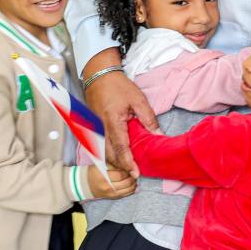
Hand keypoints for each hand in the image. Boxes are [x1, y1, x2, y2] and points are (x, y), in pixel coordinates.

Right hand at [84, 61, 158, 177]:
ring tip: (127, 166)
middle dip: (121, 167)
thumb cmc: (118, 86)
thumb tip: (158, 134)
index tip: (136, 173)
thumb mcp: (138, 99)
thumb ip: (148, 118)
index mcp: (112, 122)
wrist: (99, 76)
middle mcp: (100, 129)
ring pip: (103, 152)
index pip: (121, 149)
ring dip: (114, 161)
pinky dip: (108, 153)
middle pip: (109, 155)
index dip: (128, 163)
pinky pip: (99, 146)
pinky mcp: (92, 128)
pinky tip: (117, 155)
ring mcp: (94, 129)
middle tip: (134, 173)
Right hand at [88, 164, 136, 198]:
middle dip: (133, 178)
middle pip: (126, 183)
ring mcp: (109, 194)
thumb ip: (114, 164)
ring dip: (134, 184)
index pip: (121, 174)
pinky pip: (124, 195)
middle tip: (135, 173)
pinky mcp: (111, 198)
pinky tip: (134, 186)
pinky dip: (131, 191)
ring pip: (127, 190)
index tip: (132, 167)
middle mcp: (106, 186)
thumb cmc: (94, 171)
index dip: (129, 171)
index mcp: (103, 176)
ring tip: (134, 178)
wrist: (85, 184)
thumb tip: (128, 164)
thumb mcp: (101, 164)